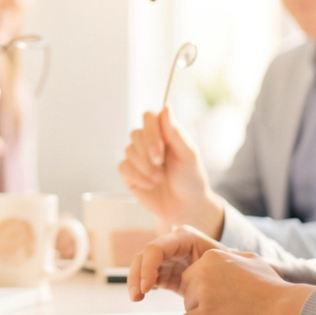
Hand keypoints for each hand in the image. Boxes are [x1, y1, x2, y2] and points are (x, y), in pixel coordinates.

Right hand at [118, 107, 222, 235]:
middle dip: (149, 153)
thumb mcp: (189, 155)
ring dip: (145, 168)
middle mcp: (149, 141)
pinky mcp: (129, 173)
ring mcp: (138, 157)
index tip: (161, 150)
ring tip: (160, 179)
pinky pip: (123, 167)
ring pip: (129, 151)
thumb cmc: (191, 178)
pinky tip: (150, 185)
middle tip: (162, 167)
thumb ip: (176, 132)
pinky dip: (137, 177)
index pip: (149, 117)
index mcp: (165, 132)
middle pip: (136, 134)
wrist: (186, 207)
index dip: (151, 131)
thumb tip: (166, 108)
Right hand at [128, 225, 224, 299]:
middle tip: (138, 295)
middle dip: (137, 275)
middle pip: (144, 256)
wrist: (234, 279)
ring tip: (137, 298)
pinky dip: (140, 287)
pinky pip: (146, 278)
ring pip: (141, 266)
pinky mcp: (164, 273)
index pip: (156, 248)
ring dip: (135, 281)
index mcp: (184, 237)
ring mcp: (166, 259)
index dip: (148, 266)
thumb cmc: (231, 266)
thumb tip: (221, 261)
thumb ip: (220, 261)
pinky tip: (139, 297)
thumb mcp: (225, 260)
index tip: (147, 287)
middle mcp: (171, 245)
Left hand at [178, 248, 313, 314]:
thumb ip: (232, 257)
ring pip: (187, 306)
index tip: (215, 296)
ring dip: (200, 314)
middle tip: (219, 308)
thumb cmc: (272, 287)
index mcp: (212, 257)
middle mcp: (204, 271)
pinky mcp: (206, 314)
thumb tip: (225, 258)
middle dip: (199, 300)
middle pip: (187, 290)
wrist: (282, 307)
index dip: (202, 287)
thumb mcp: (252, 260)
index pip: (192, 274)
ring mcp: (203, 292)